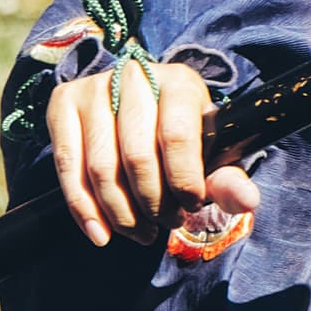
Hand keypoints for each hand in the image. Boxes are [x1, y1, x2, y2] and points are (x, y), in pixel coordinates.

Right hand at [44, 58, 258, 247]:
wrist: (139, 108)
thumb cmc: (179, 136)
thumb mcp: (209, 153)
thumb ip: (226, 179)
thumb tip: (247, 202)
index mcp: (178, 82)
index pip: (178, 136)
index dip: (184, 181)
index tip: (190, 207)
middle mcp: (133, 76)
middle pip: (137, 156)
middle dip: (152, 204)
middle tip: (164, 224)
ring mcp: (93, 87)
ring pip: (100, 167)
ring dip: (121, 213)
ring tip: (140, 232)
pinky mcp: (63, 103)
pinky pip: (67, 165)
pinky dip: (83, 209)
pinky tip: (100, 233)